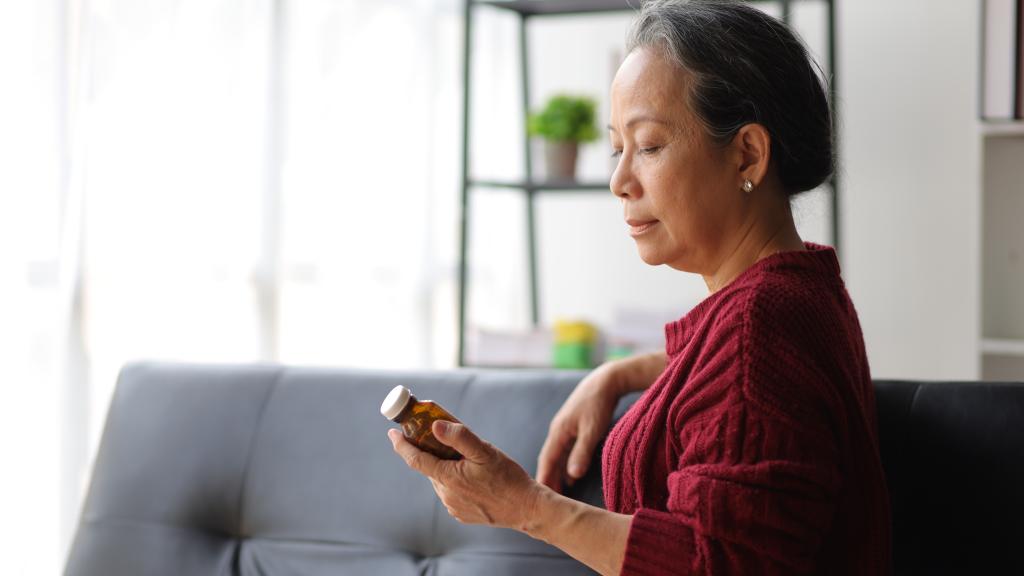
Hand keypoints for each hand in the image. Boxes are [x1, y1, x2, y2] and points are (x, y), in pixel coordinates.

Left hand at [388, 420, 541, 530]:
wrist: (526, 509)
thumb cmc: (507, 478)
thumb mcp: (485, 451)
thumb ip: (460, 437)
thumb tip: (435, 425)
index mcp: (448, 478)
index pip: (415, 459)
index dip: (401, 445)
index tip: (393, 433)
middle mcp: (446, 495)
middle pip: (431, 467)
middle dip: (432, 452)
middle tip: (445, 437)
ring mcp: (453, 506)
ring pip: (442, 479)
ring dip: (446, 467)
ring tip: (468, 459)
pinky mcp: (461, 514)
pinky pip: (452, 492)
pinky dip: (455, 481)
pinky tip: (474, 477)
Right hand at [536, 362, 620, 493]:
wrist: (606, 380)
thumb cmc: (599, 404)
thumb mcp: (592, 430)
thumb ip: (582, 453)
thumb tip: (572, 476)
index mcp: (558, 432)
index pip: (546, 461)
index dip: (543, 479)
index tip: (539, 498)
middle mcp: (558, 430)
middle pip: (549, 459)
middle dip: (548, 479)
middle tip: (546, 501)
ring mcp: (565, 427)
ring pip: (557, 455)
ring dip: (556, 473)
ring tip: (557, 492)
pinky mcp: (574, 425)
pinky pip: (565, 450)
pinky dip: (565, 464)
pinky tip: (571, 474)